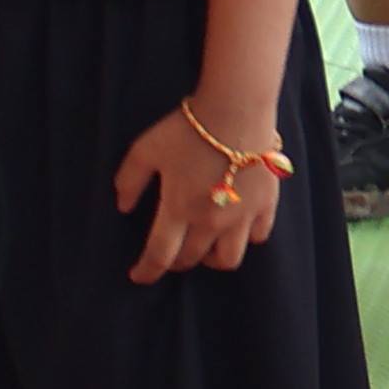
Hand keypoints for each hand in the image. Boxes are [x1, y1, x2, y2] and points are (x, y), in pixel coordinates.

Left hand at [113, 98, 282, 280]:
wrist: (236, 111)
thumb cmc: (187, 129)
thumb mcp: (146, 149)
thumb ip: (130, 180)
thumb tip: (123, 206)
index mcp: (178, 209)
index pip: (160, 255)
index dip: (147, 271)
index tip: (138, 276)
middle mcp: (210, 221)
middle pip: (192, 259)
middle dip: (176, 262)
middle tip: (170, 254)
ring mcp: (241, 216)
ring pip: (228, 259)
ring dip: (212, 260)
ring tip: (206, 250)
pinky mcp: (265, 205)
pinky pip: (258, 236)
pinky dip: (245, 239)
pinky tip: (236, 229)